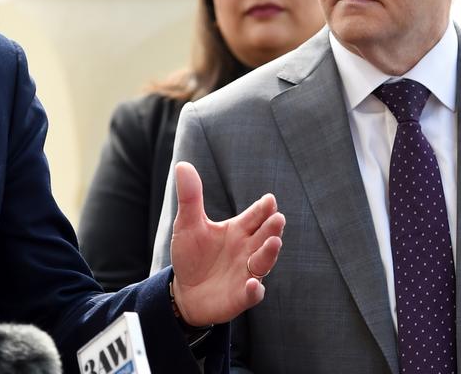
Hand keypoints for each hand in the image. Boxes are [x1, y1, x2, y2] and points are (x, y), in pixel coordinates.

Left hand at [168, 161, 284, 326]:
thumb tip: (182, 165)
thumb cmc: (191, 255)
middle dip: (272, 228)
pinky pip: (252, 293)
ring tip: (274, 243)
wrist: (184, 292)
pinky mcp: (241, 296)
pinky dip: (254, 290)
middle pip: (265, 236)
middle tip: (278, 218)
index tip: (269, 200)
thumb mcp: (187, 224)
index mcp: (238, 230)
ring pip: (263, 262)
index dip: (263, 208)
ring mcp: (247, 273)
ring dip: (269, 253)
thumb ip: (190, 197)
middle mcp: (248, 250)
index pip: (255, 216)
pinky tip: (252, 284)